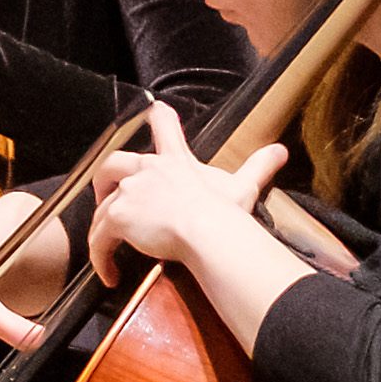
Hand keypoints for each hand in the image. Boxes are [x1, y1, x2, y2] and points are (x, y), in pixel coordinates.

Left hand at [88, 112, 291, 277]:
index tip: (153, 109)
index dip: (157, 116)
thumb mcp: (243, 186)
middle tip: (107, 199)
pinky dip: (100, 256)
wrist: (209, 231)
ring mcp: (130, 192)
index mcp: (175, 161)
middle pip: (112, 162)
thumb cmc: (224, 212)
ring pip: (102, 205)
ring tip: (107, 248)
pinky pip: (99, 238)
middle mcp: (147, 170)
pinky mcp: (118, 216)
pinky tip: (109, 272)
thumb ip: (260, 166)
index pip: (164, 124)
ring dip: (101, 227)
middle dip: (104, 179)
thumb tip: (281, 151)